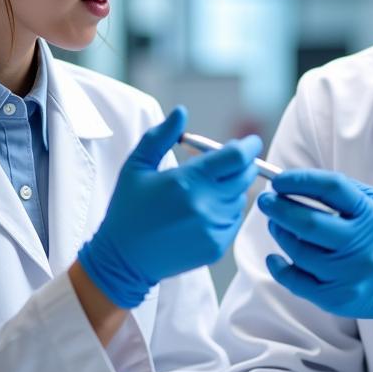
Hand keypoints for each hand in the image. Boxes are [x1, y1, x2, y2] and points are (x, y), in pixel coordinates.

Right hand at [79, 107, 261, 307]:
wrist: (123, 259)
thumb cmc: (128, 209)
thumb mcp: (137, 166)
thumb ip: (161, 136)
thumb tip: (181, 112)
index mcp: (187, 181)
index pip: (235, 157)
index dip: (248, 146)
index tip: (249, 142)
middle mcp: (205, 205)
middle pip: (244, 176)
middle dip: (242, 165)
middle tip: (229, 162)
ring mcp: (213, 228)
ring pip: (240, 198)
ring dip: (231, 188)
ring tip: (206, 189)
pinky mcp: (217, 247)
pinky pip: (234, 220)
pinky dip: (227, 211)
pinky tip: (204, 211)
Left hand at [257, 169, 372, 335]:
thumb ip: (339, 192)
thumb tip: (291, 182)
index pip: (332, 188)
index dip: (300, 181)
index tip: (279, 180)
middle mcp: (364, 245)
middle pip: (310, 224)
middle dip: (280, 209)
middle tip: (266, 201)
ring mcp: (351, 275)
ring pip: (300, 253)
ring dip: (280, 234)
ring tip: (276, 224)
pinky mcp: (338, 298)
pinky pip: (298, 282)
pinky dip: (280, 267)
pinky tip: (275, 257)